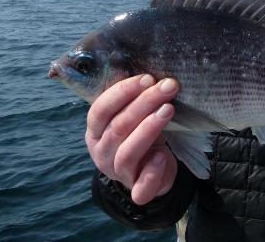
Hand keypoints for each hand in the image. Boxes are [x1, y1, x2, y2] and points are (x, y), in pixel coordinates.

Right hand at [85, 74, 178, 204]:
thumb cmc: (141, 133)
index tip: (148, 78)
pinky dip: (152, 170)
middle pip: (118, 127)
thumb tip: (151, 73)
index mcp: (95, 131)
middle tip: (168, 87)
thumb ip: (135, 99)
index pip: (100, 110)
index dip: (123, 92)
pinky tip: (163, 155)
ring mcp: (117, 173)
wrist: (152, 170)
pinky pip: (141, 186)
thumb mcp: (133, 115)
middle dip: (145, 103)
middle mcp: (102, 152)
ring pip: (128, 152)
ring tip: (168, 110)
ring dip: (149, 128)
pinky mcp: (137, 190)